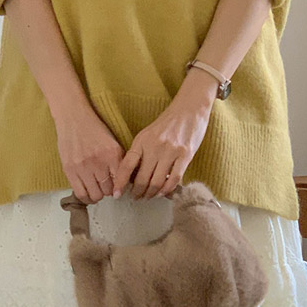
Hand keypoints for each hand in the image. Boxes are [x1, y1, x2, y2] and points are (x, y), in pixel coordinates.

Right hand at [54, 102, 124, 201]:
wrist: (73, 118)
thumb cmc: (93, 129)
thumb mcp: (113, 143)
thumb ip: (118, 162)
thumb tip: (122, 182)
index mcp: (112, 155)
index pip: (120, 182)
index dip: (119, 187)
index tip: (117, 187)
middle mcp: (99, 162)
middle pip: (108, 191)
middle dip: (108, 191)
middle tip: (105, 187)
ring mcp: (83, 167)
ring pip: (95, 195)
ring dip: (97, 196)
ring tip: (96, 191)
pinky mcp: (70, 170)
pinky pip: (80, 193)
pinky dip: (86, 198)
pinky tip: (87, 194)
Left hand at [112, 68, 218, 198]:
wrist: (189, 109)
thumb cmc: (168, 123)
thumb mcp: (148, 134)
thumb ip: (140, 152)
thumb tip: (131, 175)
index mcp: (141, 141)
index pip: (126, 166)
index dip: (120, 182)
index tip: (116, 194)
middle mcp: (154, 147)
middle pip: (141, 178)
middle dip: (137, 192)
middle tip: (136, 197)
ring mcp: (170, 152)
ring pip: (157, 182)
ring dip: (151, 193)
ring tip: (148, 196)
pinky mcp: (185, 155)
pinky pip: (174, 179)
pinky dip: (167, 190)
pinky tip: (163, 192)